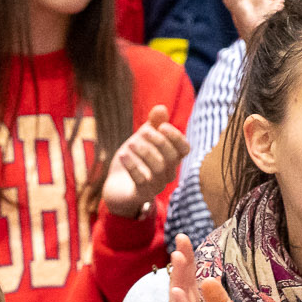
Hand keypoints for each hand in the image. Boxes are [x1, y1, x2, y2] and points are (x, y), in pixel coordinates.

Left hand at [102, 104, 190, 218]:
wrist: (117, 187)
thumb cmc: (134, 160)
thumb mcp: (142, 139)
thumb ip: (153, 124)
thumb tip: (160, 107)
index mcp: (172, 159)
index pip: (184, 149)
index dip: (176, 137)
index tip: (161, 126)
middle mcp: (168, 173)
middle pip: (171, 157)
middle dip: (158, 142)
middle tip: (143, 132)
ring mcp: (156, 186)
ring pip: (158, 168)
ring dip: (145, 152)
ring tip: (130, 144)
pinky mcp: (141, 194)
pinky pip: (141, 180)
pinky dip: (132, 166)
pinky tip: (123, 155)